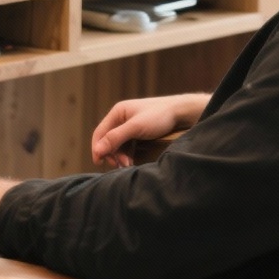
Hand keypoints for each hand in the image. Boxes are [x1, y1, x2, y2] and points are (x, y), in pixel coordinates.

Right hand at [91, 94, 210, 167]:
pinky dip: (128, 154)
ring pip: (118, 145)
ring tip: (128, 165)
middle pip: (108, 140)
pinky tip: (131, 161)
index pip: (100, 132)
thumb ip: (116, 138)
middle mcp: (121, 117)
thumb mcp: (136, 127)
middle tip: (120, 165)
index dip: (97, 148)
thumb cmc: (159, 116)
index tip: (99, 163)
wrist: (181, 113)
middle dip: (112, 154)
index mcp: (118, 112)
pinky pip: (127, 145)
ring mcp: (130, 125)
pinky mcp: (138, 132)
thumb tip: (97, 150)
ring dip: (120, 156)